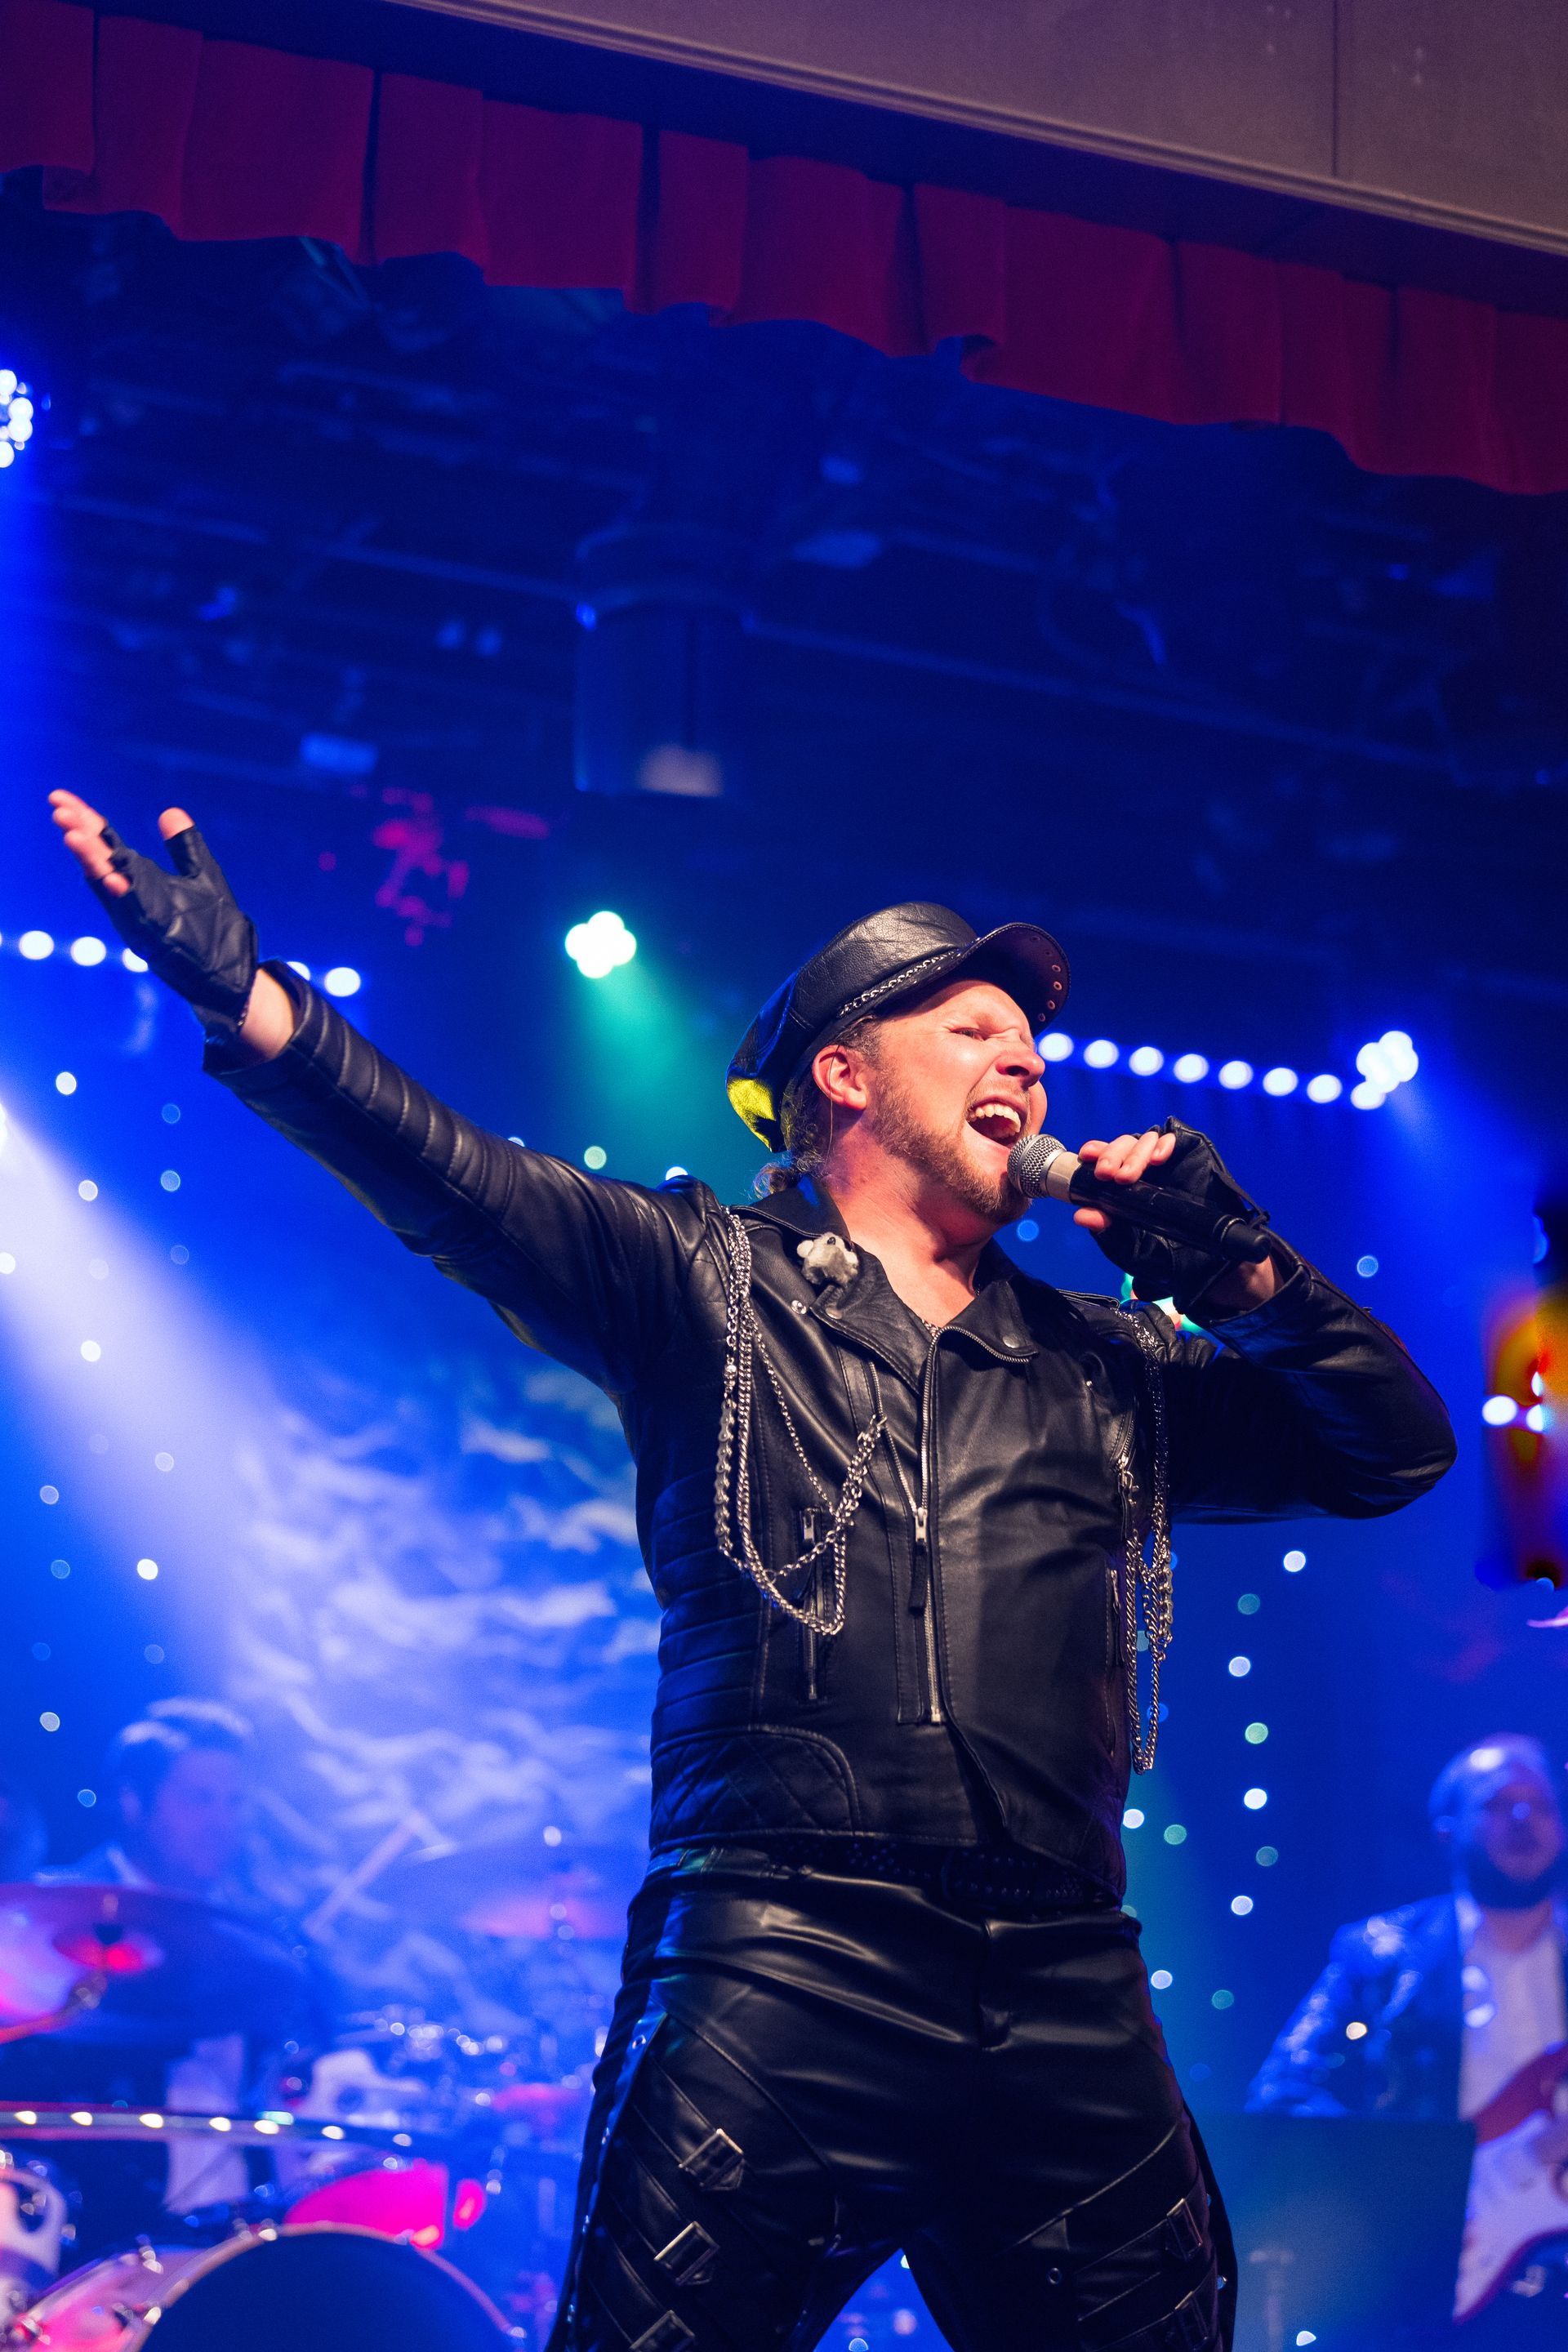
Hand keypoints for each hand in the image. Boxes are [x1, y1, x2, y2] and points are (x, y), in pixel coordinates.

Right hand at [49, 792, 292, 1057]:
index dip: (84, 820)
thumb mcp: (202, 877)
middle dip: (79, 834)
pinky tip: (113, 877)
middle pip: (98, 859)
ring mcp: (138, 917)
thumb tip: (170, 812)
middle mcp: (131, 897)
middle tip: (59, 808)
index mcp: (138, 879)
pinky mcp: (153, 937)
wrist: (230, 972)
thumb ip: (185, 846)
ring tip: (73, 834)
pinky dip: (122, 895)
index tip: (61, 797)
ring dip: (90, 861)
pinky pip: (133, 913)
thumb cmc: (215, 928)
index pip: (104, 843)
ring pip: (107, 885)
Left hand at [1075, 1120, 1277, 1318]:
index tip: (1086, 1157)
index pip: (1106, 1159)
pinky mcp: (1192, 1156)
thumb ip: (1108, 1232)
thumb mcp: (1131, 1248)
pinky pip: (1176, 1138)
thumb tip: (1082, 1215)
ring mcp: (1169, 1162)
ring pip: (1146, 1138)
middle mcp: (1145, 1169)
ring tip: (1129, 1176)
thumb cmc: (1166, 1256)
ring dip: (1135, 1153)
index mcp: (1124, 1186)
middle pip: (1124, 1144)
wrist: (1208, 1265)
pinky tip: (1159, 1158)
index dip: (1096, 1152)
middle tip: (1107, 1174)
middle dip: (1112, 1155)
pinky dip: (1164, 1143)